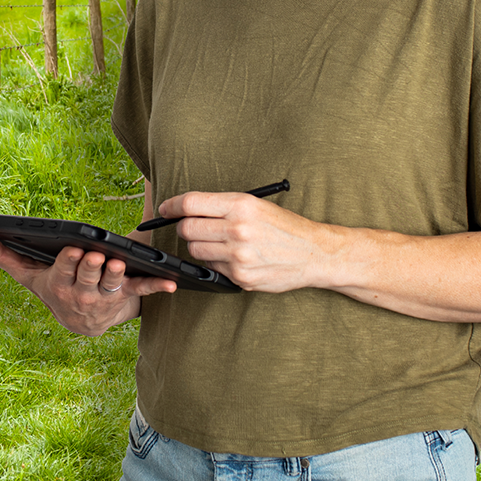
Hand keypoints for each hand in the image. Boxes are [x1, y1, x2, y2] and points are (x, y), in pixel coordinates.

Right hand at [0, 231, 176, 336]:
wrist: (82, 323)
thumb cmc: (54, 287)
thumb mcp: (28, 275)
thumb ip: (1, 254)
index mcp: (59, 284)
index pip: (64, 271)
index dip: (70, 261)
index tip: (74, 250)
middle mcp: (81, 294)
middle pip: (88, 277)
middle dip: (93, 267)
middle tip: (99, 255)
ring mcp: (105, 297)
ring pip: (112, 284)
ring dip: (118, 275)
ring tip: (123, 262)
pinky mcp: (126, 298)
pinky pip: (143, 292)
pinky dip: (157, 287)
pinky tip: (171, 283)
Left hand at [159, 191, 323, 292]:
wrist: (314, 253)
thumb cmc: (283, 226)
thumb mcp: (255, 204)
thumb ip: (220, 206)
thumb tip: (185, 208)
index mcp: (240, 205)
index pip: (191, 203)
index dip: (172, 206)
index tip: (166, 208)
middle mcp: (238, 229)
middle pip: (187, 228)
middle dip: (185, 227)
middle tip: (193, 226)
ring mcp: (238, 256)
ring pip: (195, 250)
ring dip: (199, 246)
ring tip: (218, 242)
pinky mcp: (241, 277)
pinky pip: (211, 267)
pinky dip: (216, 262)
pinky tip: (232, 257)